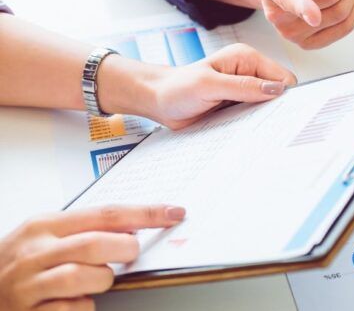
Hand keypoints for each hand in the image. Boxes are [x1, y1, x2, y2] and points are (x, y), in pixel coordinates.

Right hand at [0, 205, 185, 310]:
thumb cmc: (19, 264)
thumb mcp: (45, 237)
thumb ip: (83, 231)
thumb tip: (134, 228)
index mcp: (44, 225)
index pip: (106, 213)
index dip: (145, 213)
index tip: (173, 213)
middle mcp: (35, 252)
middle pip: (98, 244)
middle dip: (125, 251)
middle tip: (130, 255)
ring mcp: (29, 285)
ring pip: (88, 277)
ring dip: (103, 280)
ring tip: (95, 280)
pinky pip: (74, 309)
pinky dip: (84, 306)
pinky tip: (74, 301)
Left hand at [99, 43, 296, 129]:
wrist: (158, 101)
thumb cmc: (177, 88)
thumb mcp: (209, 85)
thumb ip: (243, 87)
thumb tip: (275, 90)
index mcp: (246, 58)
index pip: (282, 77)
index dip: (285, 95)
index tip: (281, 113)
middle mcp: (249, 72)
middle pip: (279, 92)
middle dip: (276, 108)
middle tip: (265, 124)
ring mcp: (245, 89)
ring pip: (269, 106)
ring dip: (263, 118)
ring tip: (251, 127)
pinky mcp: (239, 104)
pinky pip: (256, 115)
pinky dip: (253, 123)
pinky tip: (244, 129)